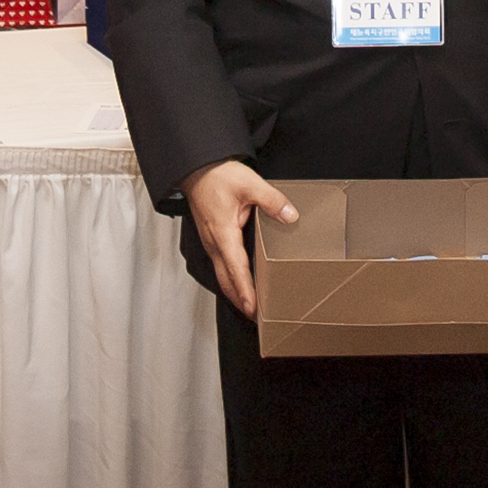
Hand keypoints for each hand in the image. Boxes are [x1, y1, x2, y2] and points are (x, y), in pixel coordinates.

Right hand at [181, 159, 298, 318]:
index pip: (236, 269)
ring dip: (235, 293)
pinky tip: (242, 282)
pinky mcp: (212, 239)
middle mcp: (214, 243)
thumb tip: (290, 215)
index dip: (245, 291)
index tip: (254, 309)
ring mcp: (211, 242)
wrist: (197, 169)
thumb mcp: (250, 184)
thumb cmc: (219, 176)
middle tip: (258, 318)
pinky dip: (231, 279)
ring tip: (252, 307)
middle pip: (226, 281)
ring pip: (222, 275)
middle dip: (241, 301)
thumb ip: (271, 201)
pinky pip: (221, 265)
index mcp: (223, 234)